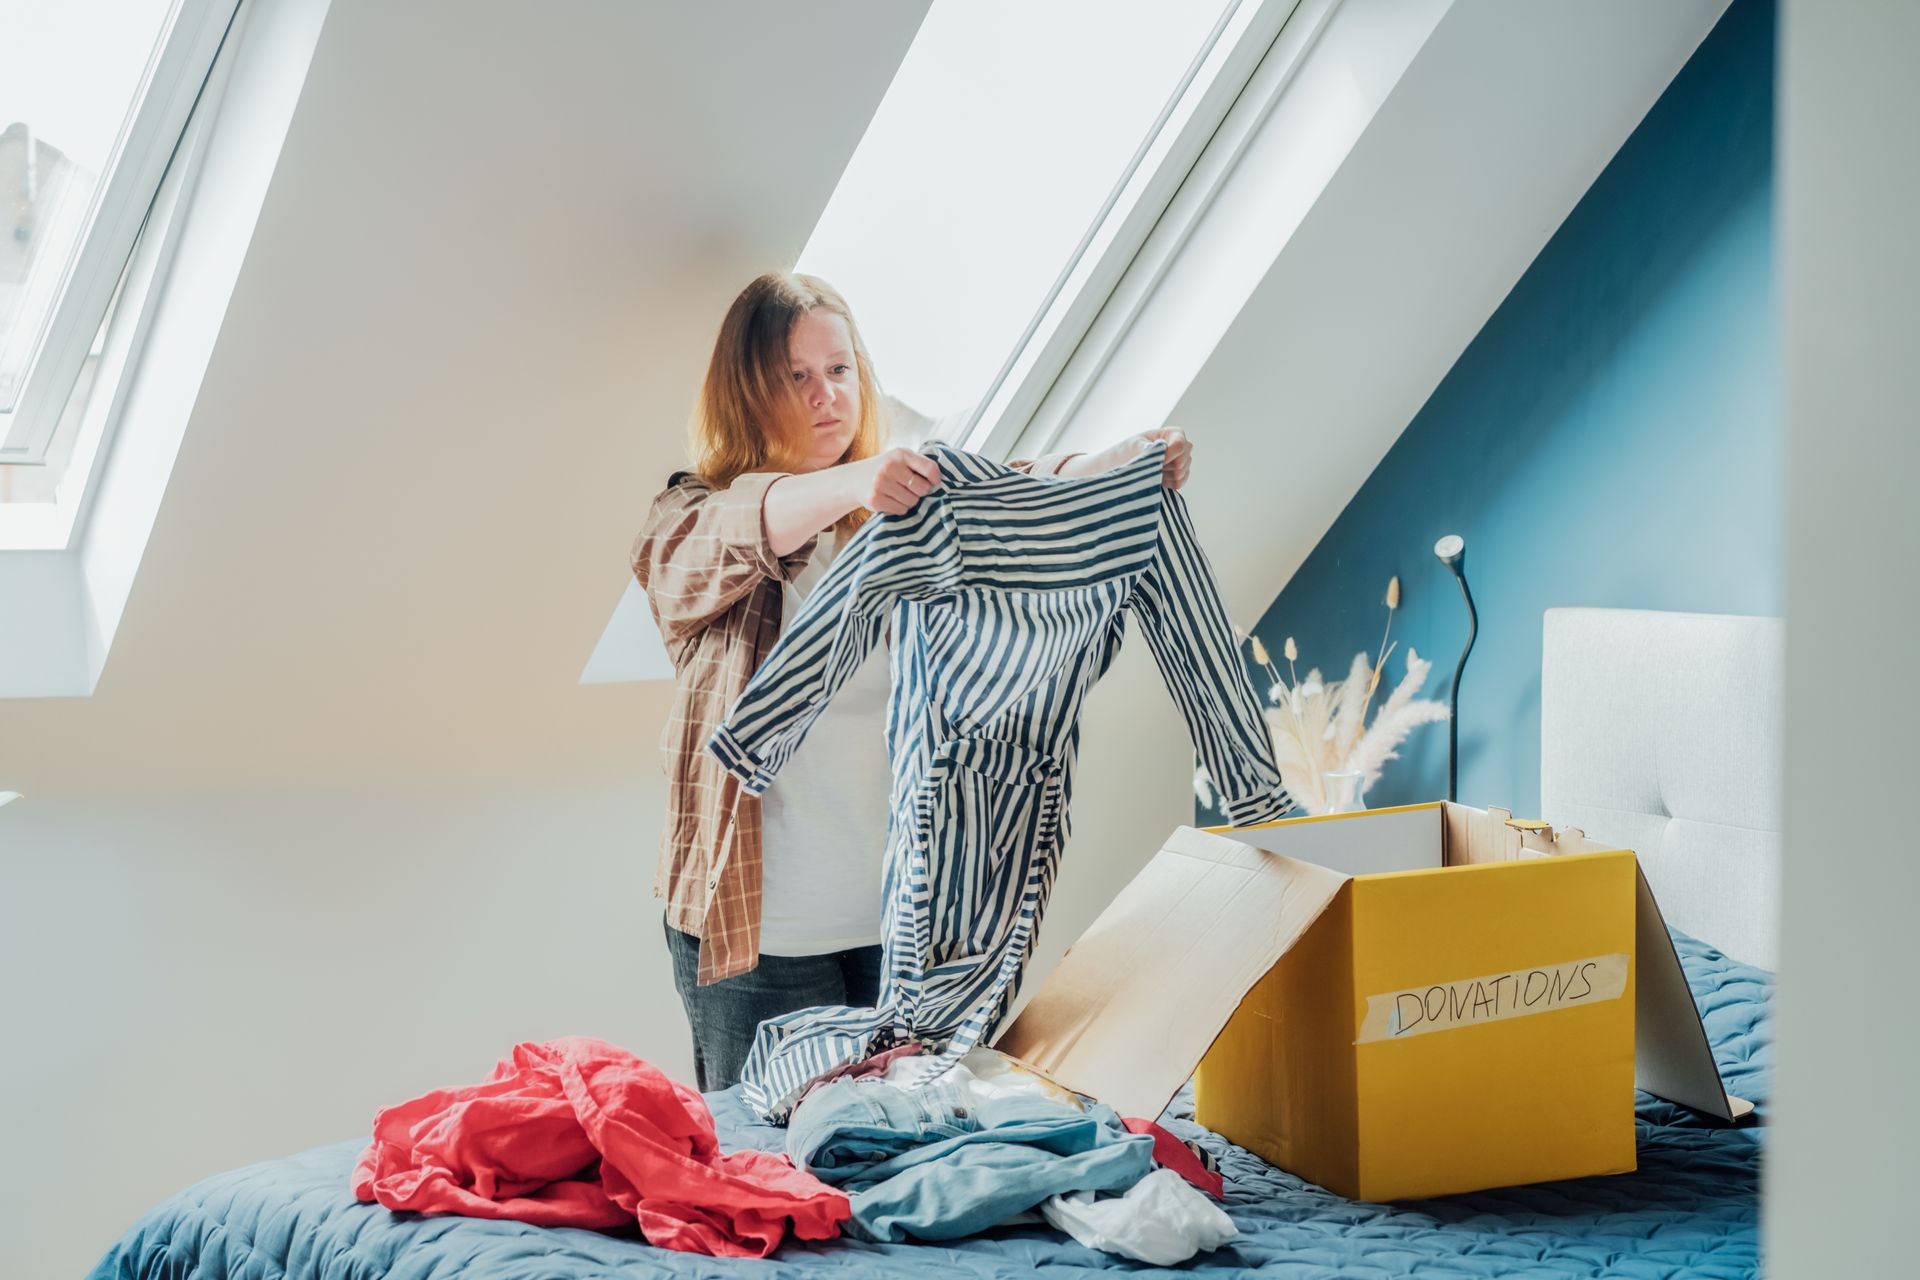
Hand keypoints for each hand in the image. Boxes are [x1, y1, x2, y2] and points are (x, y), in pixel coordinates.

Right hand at [849, 447, 942, 515]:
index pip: (930, 469)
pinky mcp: (875, 499)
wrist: (856, 478)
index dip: (936, 479)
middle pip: (923, 489)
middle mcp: (890, 467)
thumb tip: (943, 480)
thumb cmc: (886, 468)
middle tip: (911, 488)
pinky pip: (901, 510)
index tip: (933, 482)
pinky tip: (890, 499)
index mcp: (901, 454)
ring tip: (898, 493)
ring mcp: (881, 484)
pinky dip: (899, 507)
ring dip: (909, 501)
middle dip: (920, 492)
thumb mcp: (900, 458)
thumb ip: (919, 464)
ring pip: (912, 502)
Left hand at [1065, 426, 1193, 488]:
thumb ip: (1149, 448)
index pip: (1181, 445)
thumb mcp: (1134, 446)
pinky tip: (1156, 480)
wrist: (1115, 469)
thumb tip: (1158, 450)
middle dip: (1168, 467)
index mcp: (1171, 434)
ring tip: (1151, 472)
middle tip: (1150, 466)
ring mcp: (1179, 462)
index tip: (1154, 460)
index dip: (1169, 456)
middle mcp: (1178, 446)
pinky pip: (1180, 483)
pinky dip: (1168, 484)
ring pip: (1183, 473)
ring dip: (1167, 476)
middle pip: (1184, 460)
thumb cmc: (1123, 453)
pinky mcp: (1177, 477)